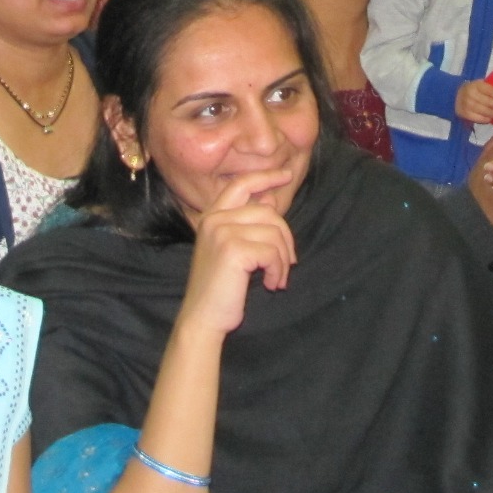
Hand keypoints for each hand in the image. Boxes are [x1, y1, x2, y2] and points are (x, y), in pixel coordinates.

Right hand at [178, 169, 298, 339]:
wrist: (203, 318)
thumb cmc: (220, 287)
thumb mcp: (232, 249)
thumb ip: (247, 224)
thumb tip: (270, 200)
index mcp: (211, 216)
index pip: (241, 184)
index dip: (266, 177)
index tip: (287, 175)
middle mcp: (214, 219)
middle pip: (269, 213)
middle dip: (286, 239)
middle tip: (289, 263)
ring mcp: (222, 232)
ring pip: (274, 233)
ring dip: (283, 260)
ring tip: (277, 278)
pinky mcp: (233, 250)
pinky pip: (272, 252)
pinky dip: (278, 271)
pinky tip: (270, 284)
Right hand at [455, 79, 492, 124]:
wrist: (454, 97)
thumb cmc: (471, 90)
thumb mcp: (479, 84)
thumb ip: (489, 87)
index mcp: (476, 85)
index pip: (491, 91)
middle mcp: (470, 94)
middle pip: (490, 103)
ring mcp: (467, 105)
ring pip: (485, 112)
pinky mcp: (464, 114)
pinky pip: (479, 118)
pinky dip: (486, 119)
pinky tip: (490, 119)